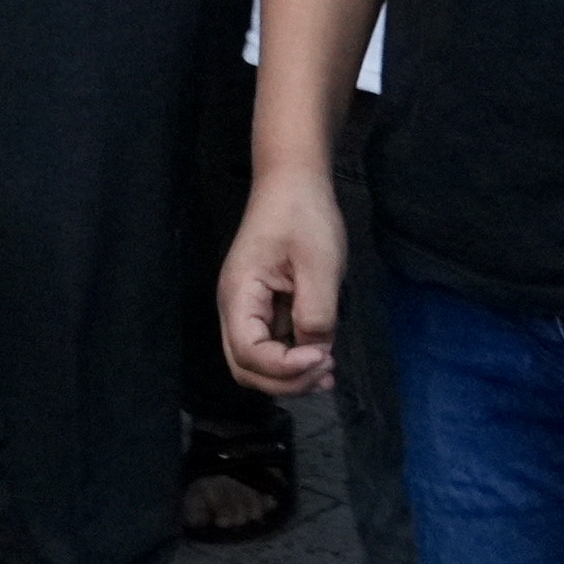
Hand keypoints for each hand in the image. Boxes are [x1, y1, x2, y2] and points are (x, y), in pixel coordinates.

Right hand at [217, 166, 347, 397]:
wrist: (294, 181)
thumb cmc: (303, 215)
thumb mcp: (319, 263)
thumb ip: (316, 312)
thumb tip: (316, 350)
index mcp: (239, 295)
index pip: (249, 354)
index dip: (285, 368)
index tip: (323, 356)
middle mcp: (235, 308)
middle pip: (246, 368)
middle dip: (284, 381)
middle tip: (326, 371)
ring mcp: (248, 309)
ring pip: (257, 363)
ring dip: (289, 376)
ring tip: (328, 372)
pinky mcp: (265, 307)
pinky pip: (272, 345)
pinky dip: (294, 359)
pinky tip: (322, 357)